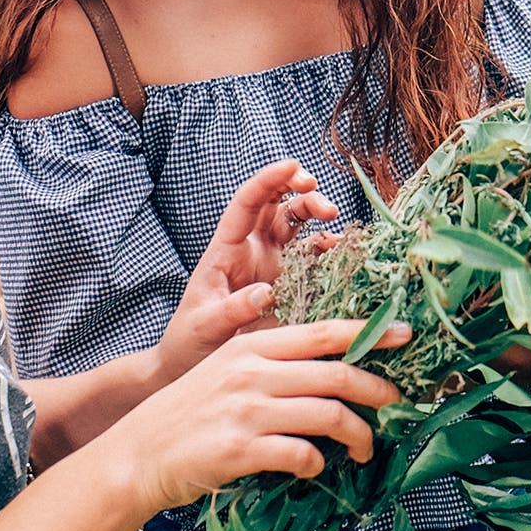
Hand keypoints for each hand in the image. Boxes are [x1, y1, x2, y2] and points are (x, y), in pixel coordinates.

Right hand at [107, 320, 406, 514]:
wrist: (138, 455)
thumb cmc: (188, 414)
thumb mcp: (226, 371)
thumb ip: (270, 364)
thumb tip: (330, 369)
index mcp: (251, 347)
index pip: (322, 332)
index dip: (369, 332)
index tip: (405, 335)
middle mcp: (251, 373)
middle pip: (336, 374)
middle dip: (377, 389)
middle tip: (395, 404)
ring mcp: (246, 411)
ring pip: (328, 415)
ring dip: (358, 434)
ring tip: (363, 448)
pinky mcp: (241, 450)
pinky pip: (300, 454)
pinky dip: (317, 463)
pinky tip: (314, 467)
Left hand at [156, 160, 338, 381]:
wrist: (195, 365)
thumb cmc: (189, 341)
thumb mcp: (205, 326)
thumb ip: (232, 310)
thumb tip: (265, 292)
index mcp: (226, 249)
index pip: (246, 202)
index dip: (269, 180)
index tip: (293, 165)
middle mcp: (251, 249)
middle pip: (277, 205)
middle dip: (301, 192)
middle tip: (322, 202)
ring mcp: (273, 265)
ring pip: (298, 225)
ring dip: (317, 215)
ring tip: (335, 222)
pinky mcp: (290, 284)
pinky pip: (313, 258)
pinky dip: (329, 250)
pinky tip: (341, 251)